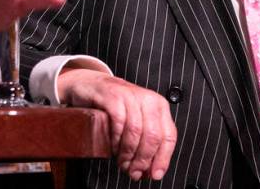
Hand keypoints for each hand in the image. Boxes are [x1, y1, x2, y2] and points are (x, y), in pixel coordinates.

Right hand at [59, 68, 176, 181]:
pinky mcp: (112, 95)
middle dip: (143, 160)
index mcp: (158, 106)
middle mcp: (148, 98)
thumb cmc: (114, 107)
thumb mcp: (136, 122)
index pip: (169, 135)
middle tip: (134, 172)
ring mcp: (130, 95)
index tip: (155, 174)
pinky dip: (116, 139)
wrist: (90, 85)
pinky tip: (114, 148)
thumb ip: (146, 143)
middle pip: (153, 136)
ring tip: (123, 163)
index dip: (163, 158)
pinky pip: (119, 122)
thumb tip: (152, 172)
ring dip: (128, 153)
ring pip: (136, 131)